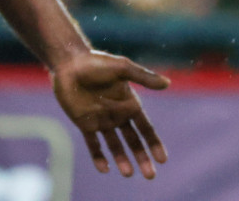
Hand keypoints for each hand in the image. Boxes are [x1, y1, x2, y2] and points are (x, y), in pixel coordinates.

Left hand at [51, 49, 169, 178]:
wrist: (70, 63)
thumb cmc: (98, 63)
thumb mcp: (123, 68)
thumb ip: (144, 77)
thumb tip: (167, 83)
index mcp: (130, 103)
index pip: (145, 128)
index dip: (154, 143)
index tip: (163, 159)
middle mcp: (118, 115)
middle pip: (133, 141)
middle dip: (142, 157)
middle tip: (150, 175)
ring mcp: (101, 121)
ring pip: (115, 146)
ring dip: (122, 159)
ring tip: (128, 174)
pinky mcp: (85, 124)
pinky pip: (93, 144)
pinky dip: (98, 157)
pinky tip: (104, 169)